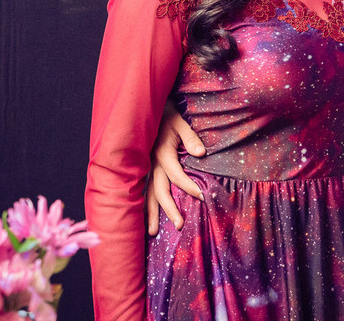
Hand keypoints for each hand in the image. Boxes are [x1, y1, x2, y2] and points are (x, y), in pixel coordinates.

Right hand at [145, 101, 205, 234]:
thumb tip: (201, 153)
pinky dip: (143, 206)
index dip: (188, 186)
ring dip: (150, 214)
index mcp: (162, 154)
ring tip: (152, 233)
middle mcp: (152, 165)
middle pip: (159, 192)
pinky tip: (142, 218)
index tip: (201, 196)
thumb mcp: (181, 123)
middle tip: (179, 225)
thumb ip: (190, 138)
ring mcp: (146, 169)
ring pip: (147, 195)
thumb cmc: (167, 116)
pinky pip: (142, 191)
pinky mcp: (143, 170)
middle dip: (169, 209)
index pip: (176, 175)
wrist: (146, 110)